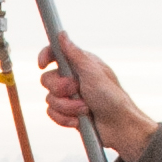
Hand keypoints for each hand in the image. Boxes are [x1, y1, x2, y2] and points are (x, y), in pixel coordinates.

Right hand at [38, 40, 158, 161]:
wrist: (118, 126)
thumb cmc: (111, 97)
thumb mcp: (93, 72)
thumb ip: (74, 54)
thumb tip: (62, 34)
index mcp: (79, 64)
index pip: (55, 54)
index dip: (45, 57)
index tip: (42, 65)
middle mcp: (72, 78)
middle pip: (46, 79)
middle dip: (61, 89)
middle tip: (78, 90)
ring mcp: (69, 97)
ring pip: (49, 99)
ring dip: (67, 107)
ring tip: (85, 109)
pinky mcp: (67, 113)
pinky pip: (52, 114)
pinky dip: (65, 118)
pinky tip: (79, 120)